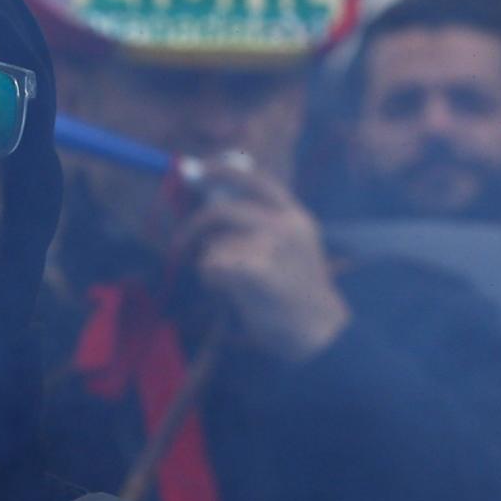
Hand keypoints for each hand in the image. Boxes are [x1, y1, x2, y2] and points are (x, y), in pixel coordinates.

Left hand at [172, 155, 351, 362]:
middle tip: (180, 243)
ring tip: (231, 283)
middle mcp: (283, 225)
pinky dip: (210, 279)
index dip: (220, 170)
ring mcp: (271, 247)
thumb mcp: (292, 245)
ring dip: (209, 262)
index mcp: (293, 216)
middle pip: (219, 211)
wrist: (320, 330)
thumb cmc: (296, 289)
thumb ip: (259, 221)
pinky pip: (211, 266)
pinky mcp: (255, 271)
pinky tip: (227, 292)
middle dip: (192, 227)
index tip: (194, 170)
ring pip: (213, 245)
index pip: (253, 179)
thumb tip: (213, 199)